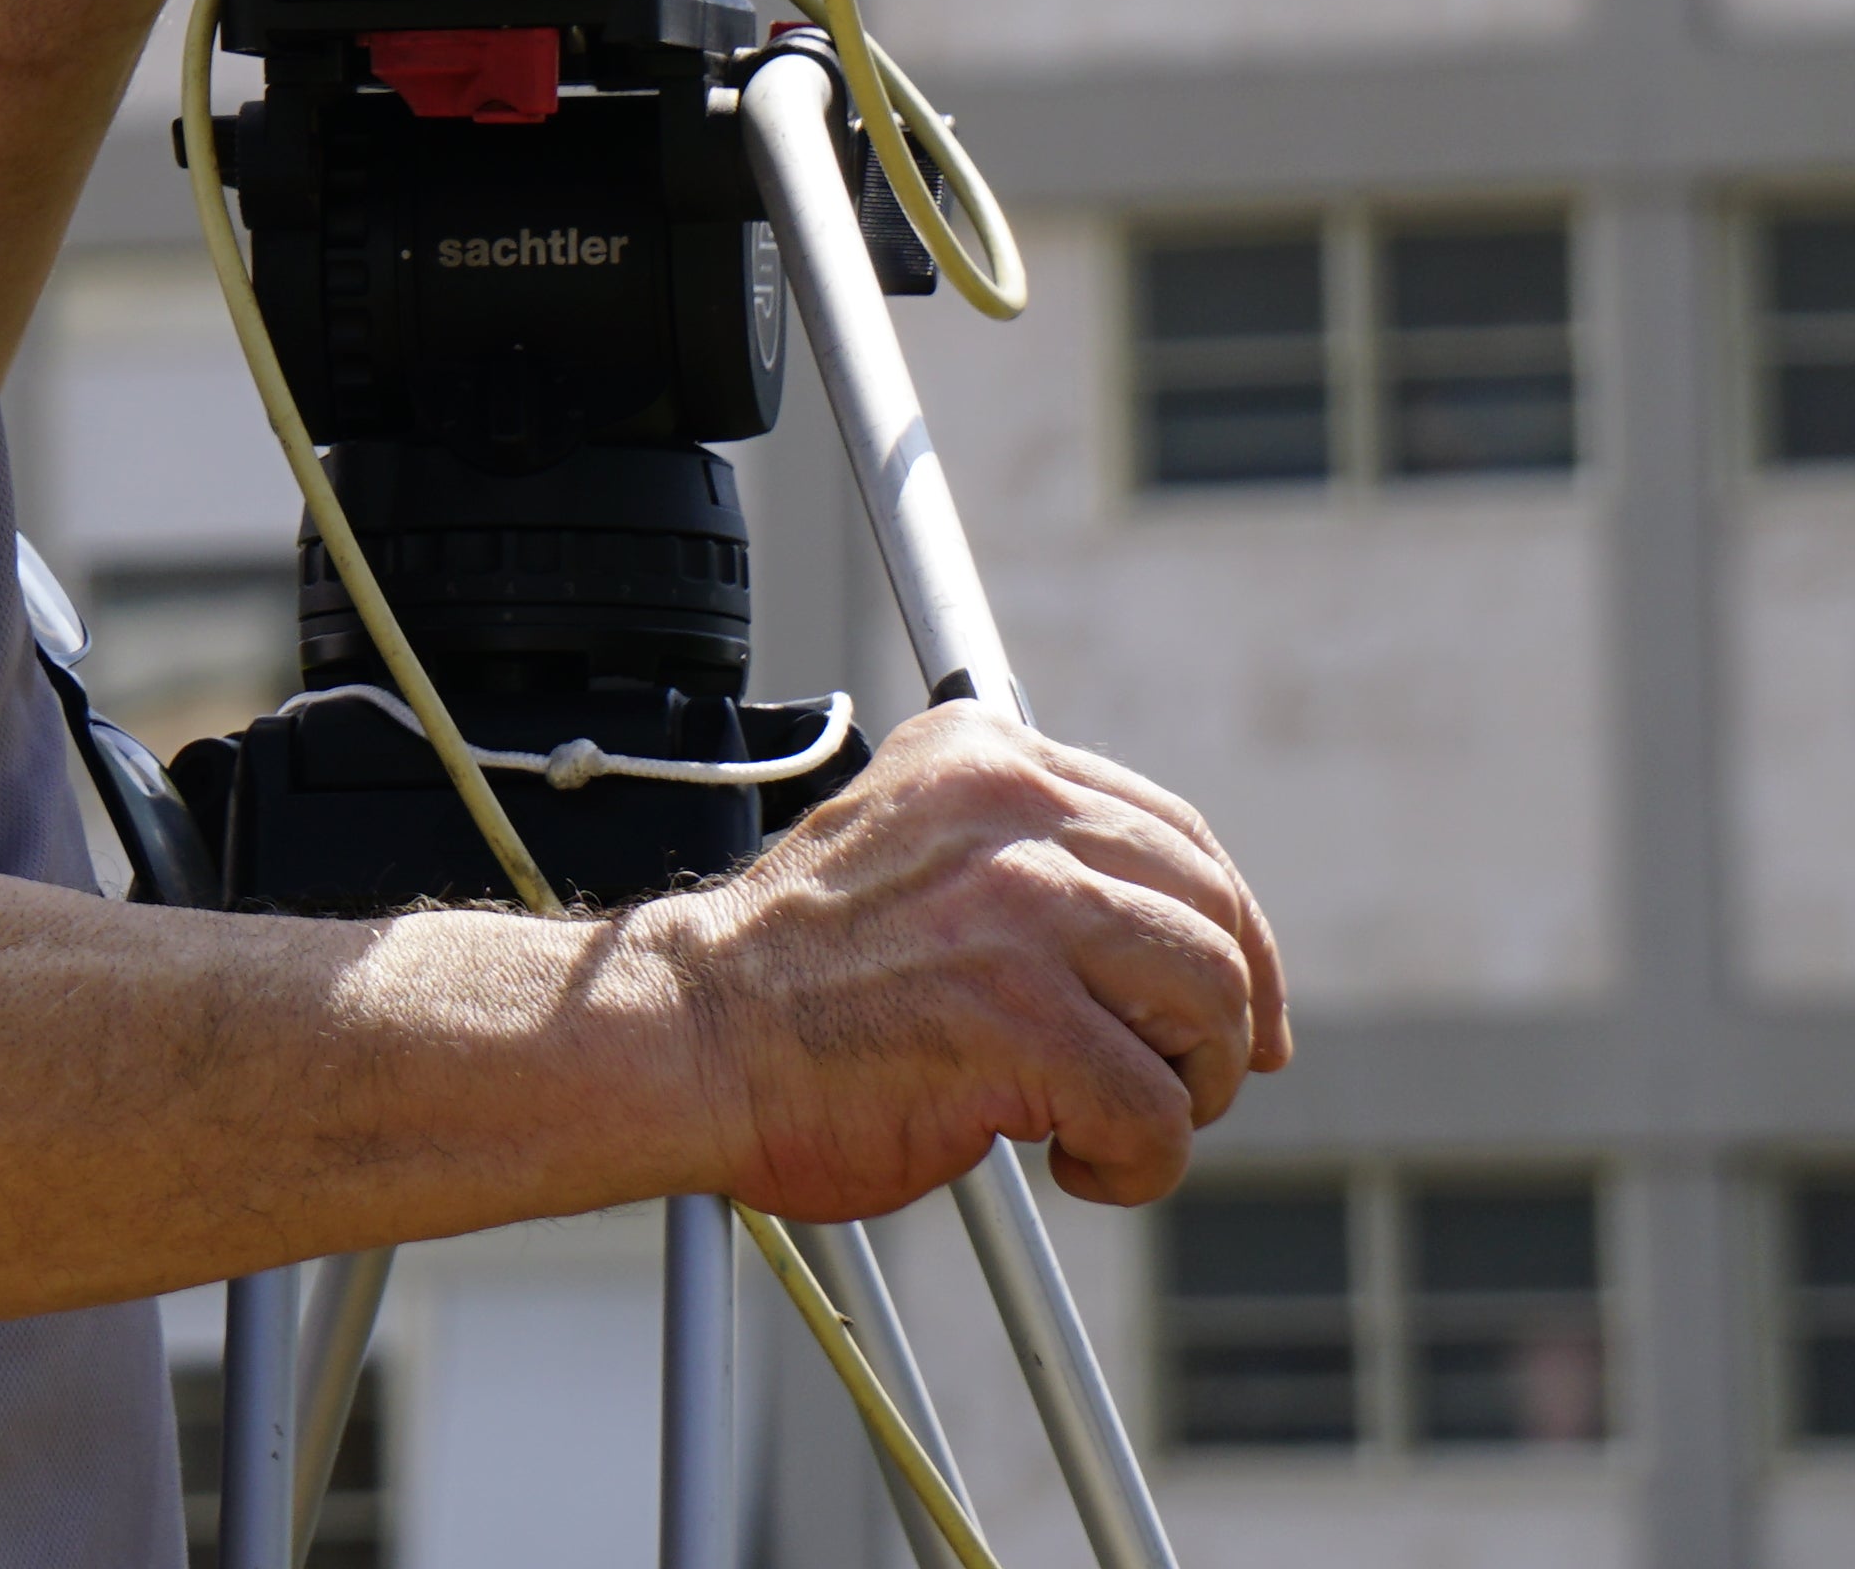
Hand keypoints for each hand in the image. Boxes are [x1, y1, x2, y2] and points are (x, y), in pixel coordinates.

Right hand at [619, 704, 1292, 1218]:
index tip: (1242, 1004)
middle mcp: (1010, 813)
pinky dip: (1133, 1162)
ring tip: (1106, 1121)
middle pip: (1212, 914)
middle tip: (1185, 1082)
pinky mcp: (1023, 1022)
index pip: (1175, 831)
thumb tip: (1164, 917)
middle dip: (1223, 1019)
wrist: (680, 1034)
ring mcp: (1020, 913)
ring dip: (1184, 1089)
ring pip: (1208, 1004)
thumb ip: (1013, 849)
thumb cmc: (787, 974)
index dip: (1230, 929)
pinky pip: (1155, 1112)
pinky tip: (1066, 1165)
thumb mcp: (906, 845)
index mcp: (983, 758)